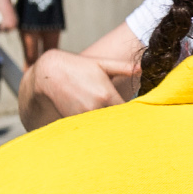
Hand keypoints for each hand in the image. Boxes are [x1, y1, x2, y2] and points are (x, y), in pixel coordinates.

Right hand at [21, 49, 140, 130]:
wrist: (49, 74)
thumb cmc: (78, 67)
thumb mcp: (101, 64)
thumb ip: (123, 68)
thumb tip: (143, 68)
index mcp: (106, 94)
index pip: (126, 112)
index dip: (132, 115)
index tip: (136, 116)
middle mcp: (95, 108)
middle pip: (115, 123)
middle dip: (120, 123)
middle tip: (128, 126)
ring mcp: (82, 116)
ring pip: (101, 127)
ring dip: (106, 127)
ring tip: (113, 129)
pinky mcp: (72, 121)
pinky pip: (87, 129)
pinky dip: (93, 128)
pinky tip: (96, 127)